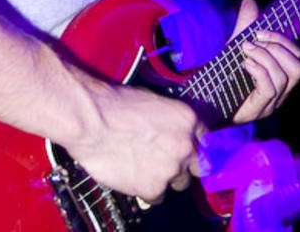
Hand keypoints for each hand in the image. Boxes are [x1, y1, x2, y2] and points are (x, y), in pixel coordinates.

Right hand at [63, 80, 203, 204]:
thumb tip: (175, 133)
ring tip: (143, 163)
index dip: (196, 146)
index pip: (207, 140)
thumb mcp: (153, 102)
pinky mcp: (154, 189)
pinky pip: (158, 196)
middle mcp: (186, 146)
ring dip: (165, 177)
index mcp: (188, 119)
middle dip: (185, 164)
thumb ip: (172, 122)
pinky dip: (147, 189)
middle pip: (198, 166)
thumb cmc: (116, 106)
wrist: (92, 121)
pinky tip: (133, 173)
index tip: (191, 151)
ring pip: (178, 183)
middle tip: (166, 158)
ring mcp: (171, 169)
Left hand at [230, 0, 299, 122]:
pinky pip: (268, 89)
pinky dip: (258, 70)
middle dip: (278, 48)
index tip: (260, 31)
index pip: (298, 57)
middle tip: (253, 41)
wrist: (203, 99)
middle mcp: (281, 93)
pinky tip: (244, 63)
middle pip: (298, 69)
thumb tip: (249, 1)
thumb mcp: (236, 45)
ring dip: (264, 57)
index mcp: (281, 77)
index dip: (284, 41)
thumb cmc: (224, 73)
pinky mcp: (258, 110)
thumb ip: (245, 25)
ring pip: (283, 77)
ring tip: (245, 50)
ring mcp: (271, 104)